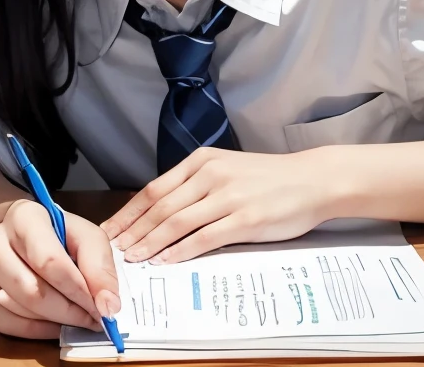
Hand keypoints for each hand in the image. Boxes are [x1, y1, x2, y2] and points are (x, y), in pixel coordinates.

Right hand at [0, 199, 121, 338]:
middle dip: (71, 312)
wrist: (14, 233)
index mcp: (22, 218)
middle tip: (94, 318)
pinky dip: (39, 331)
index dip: (80, 290)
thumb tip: (108, 305)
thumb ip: (99, 265)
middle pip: (34, 292)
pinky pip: (9, 326)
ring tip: (77, 315)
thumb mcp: (84, 235)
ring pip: (23, 311)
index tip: (103, 307)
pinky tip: (55, 322)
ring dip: (58, 321)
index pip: (49, 261)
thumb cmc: (54, 234)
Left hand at [101, 147, 341, 264]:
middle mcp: (210, 175)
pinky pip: (204, 237)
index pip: (154, 189)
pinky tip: (165, 261)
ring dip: (151, 243)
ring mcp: (228, 197)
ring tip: (133, 258)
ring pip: (177, 222)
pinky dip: (180, 251)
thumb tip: (160, 212)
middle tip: (113, 249)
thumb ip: (196, 185)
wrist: (312, 180)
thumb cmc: (268, 179)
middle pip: (159, 206)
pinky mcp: (245, 219)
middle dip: (133, 230)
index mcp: (201, 162)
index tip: (111, 229)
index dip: (129, 212)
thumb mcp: (226, 169)